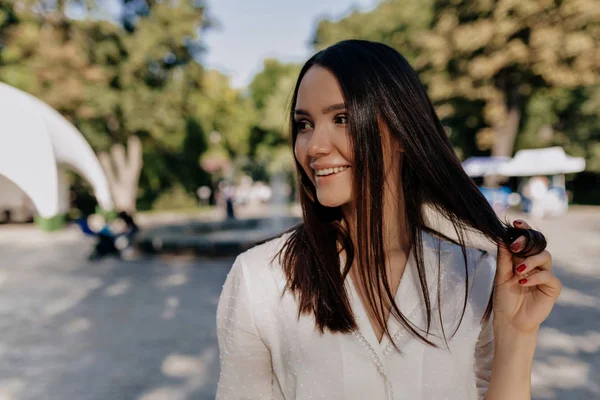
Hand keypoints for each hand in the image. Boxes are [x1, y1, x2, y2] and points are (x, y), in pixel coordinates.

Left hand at [493, 220, 561, 334]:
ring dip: (531, 260)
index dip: (524, 230)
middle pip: (539, 244)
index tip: (516, 223)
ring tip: (518, 270)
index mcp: (522, 259)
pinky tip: (522, 283)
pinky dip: (535, 277)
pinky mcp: (552, 287)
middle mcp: (535, 264)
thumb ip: (504, 258)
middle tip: (516, 246)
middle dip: (527, 242)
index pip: (526, 240)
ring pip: (545, 257)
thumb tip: (502, 238)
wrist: (510, 320)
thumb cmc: (504, 298)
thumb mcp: (501, 275)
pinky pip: (548, 276)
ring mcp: (544, 275)